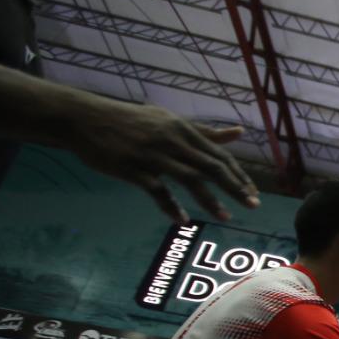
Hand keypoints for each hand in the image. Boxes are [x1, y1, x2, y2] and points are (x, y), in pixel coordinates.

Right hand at [65, 100, 258, 221]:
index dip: (238, 174)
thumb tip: (240, 132)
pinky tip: (182, 220)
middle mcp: (173, 141)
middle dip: (236, 187)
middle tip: (254, 205)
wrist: (85, 119)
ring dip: (210, 200)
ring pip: (190, 179)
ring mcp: (152, 155)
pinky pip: (157, 190)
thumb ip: (205, 131)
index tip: (253, 192)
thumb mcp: (169, 120)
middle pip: (211, 167)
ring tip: (226, 217)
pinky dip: (171, 206)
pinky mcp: (132, 168)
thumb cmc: (131, 121)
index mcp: (183, 130)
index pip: (219, 154)